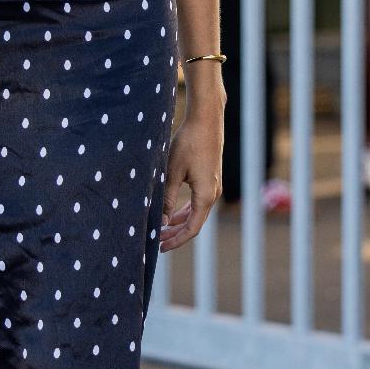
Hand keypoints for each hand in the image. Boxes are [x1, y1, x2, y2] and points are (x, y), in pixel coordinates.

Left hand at [160, 98, 224, 251]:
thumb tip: (162, 221)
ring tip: (162, 228)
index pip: (192, 229)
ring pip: (196, 212)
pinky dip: (185, 210)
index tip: (160, 247)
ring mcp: (213, 186)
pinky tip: (172, 211)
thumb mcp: (173, 172)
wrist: (206, 121)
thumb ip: (167, 198)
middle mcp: (213, 194)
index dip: (176, 240)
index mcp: (206, 196)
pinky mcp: (210, 178)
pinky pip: (198, 201)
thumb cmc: (188, 143)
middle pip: (195, 223)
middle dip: (175, 233)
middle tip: (156, 240)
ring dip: (179, 221)